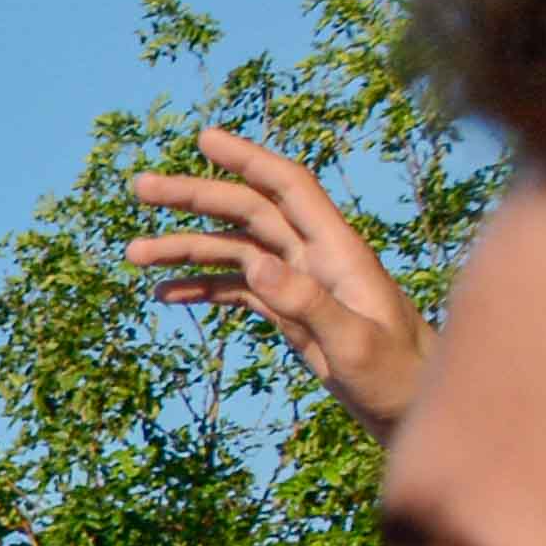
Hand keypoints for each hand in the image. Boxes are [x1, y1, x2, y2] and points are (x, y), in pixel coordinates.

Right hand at [120, 130, 429, 432]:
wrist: (411, 406)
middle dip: (195, 197)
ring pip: (235, 252)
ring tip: (134, 253)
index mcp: (338, 251)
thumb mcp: (355, 345)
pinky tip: (165, 293)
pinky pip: (238, 291)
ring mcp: (300, 283)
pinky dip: (202, 288)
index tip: (202, 140)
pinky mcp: (290, 311)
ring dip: (186, 249)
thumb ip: (309, 303)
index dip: (247, 159)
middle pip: (248, 213)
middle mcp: (316, 256)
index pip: (288, 188)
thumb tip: (255, 264)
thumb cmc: (396, 375)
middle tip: (141, 187)